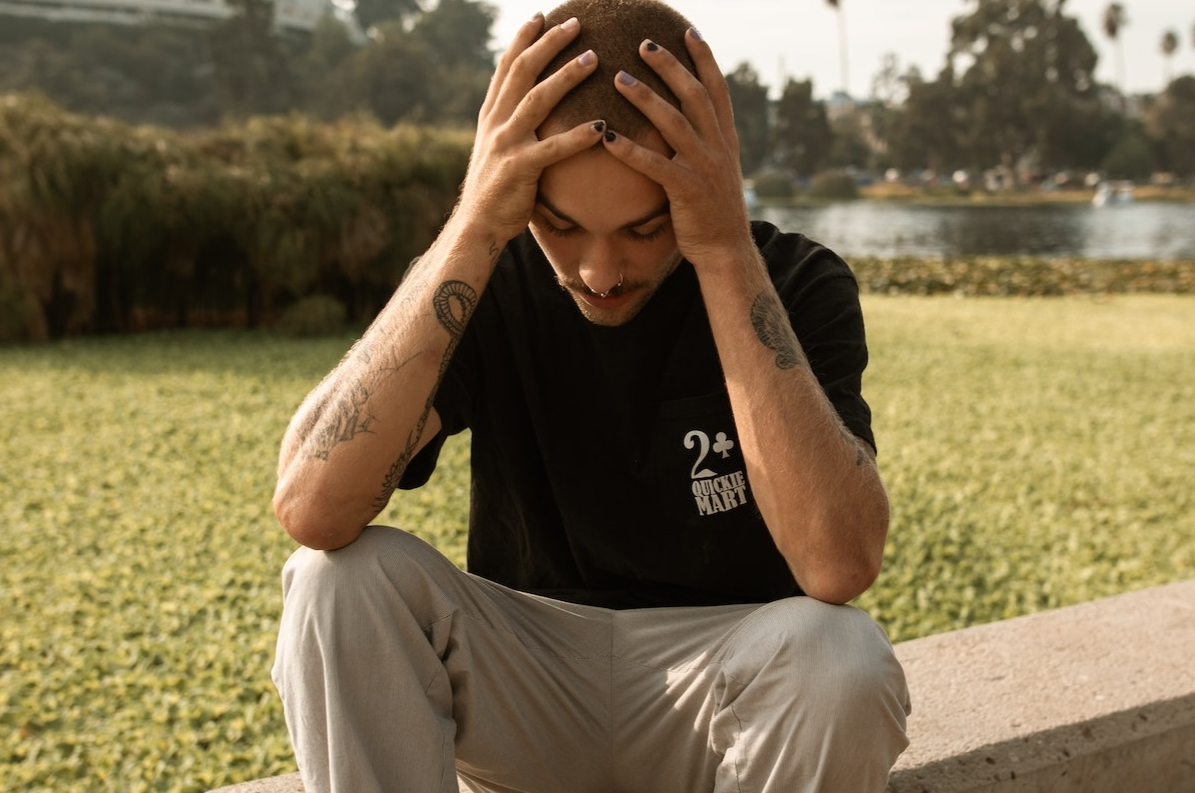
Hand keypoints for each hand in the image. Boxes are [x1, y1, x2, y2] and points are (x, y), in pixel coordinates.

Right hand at [453, 15, 606, 246]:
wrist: (478, 226)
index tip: (541, 16)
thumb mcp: (498, 149)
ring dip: (566, 77)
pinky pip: (553, 149)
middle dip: (548, 44)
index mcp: (491, 115)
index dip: (523, 39)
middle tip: (576, 24)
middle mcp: (495, 123)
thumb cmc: (496, 190)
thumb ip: (514, 126)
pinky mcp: (519, 169)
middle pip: (522, 72)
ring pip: (537, 100)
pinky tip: (602, 126)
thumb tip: (536, 109)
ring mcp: (506, 144)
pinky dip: (577, 136)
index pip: (506, 67)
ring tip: (593, 59)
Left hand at [601, 30, 754, 267]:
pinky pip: (655, 165)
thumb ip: (704, 141)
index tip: (688, 32)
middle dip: (670, 67)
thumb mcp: (717, 168)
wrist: (726, 249)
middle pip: (694, 95)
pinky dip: (631, 150)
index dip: (704, 59)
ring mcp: (704, 167)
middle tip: (644, 44)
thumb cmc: (714, 209)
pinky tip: (608, 137)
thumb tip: (687, 118)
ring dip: (645, 98)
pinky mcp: (687, 191)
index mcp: (725, 139)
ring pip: (674, 123)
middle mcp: (718, 147)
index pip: (717, 89)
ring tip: (617, 78)